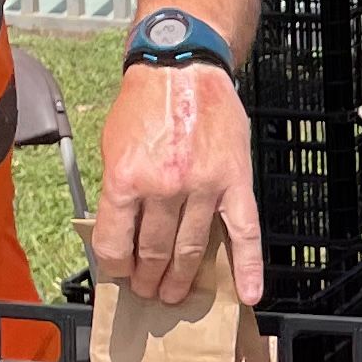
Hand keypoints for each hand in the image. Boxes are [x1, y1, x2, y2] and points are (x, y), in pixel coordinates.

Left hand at [94, 60, 264, 306]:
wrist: (183, 67)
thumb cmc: (145, 104)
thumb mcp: (112, 146)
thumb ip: (117, 191)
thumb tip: (119, 233)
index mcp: (126, 178)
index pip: (115, 243)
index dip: (115, 267)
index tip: (119, 274)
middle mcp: (164, 187)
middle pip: (153, 251)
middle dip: (147, 277)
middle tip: (147, 289)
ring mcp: (203, 187)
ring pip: (192, 250)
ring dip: (181, 278)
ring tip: (174, 293)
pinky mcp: (235, 182)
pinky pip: (244, 233)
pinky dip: (247, 267)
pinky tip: (249, 293)